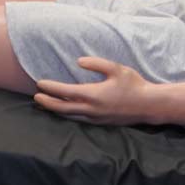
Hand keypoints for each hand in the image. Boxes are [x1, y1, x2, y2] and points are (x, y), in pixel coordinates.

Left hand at [33, 57, 151, 125]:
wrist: (149, 105)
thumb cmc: (133, 84)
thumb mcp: (116, 68)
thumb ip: (96, 64)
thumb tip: (78, 61)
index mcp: (94, 95)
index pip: (66, 92)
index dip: (51, 88)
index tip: (39, 83)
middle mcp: (92, 109)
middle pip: (63, 108)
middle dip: (48, 103)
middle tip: (36, 97)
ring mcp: (96, 118)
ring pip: (70, 115)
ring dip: (56, 109)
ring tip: (46, 104)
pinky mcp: (101, 122)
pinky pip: (79, 118)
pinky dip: (68, 113)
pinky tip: (65, 109)